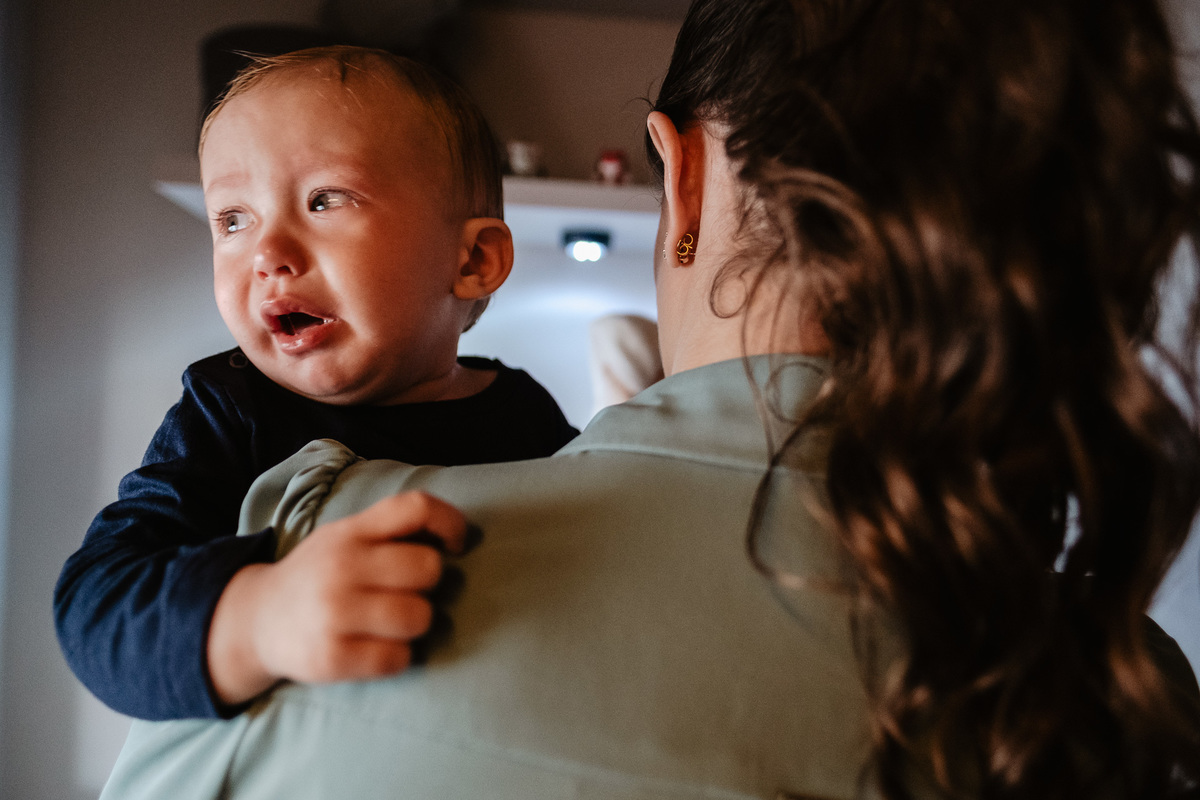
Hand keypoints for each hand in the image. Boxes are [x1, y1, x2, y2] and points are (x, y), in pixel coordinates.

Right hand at [207, 491, 468, 707]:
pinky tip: (376, 648)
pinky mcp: (330, 658)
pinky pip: (398, 658)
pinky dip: (397, 656)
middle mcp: (341, 566)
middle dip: (428, 583)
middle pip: (428, 568)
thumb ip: (390, 531)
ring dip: (416, 623)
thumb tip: (454, 535)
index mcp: (350, 532)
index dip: (451, 522)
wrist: (256, 621)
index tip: (455, 544)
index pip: (416, 507)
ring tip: (392, 622)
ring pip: (419, 616)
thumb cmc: (320, 575)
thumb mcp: (344, 537)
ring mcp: (333, 613)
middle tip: (406, 591)